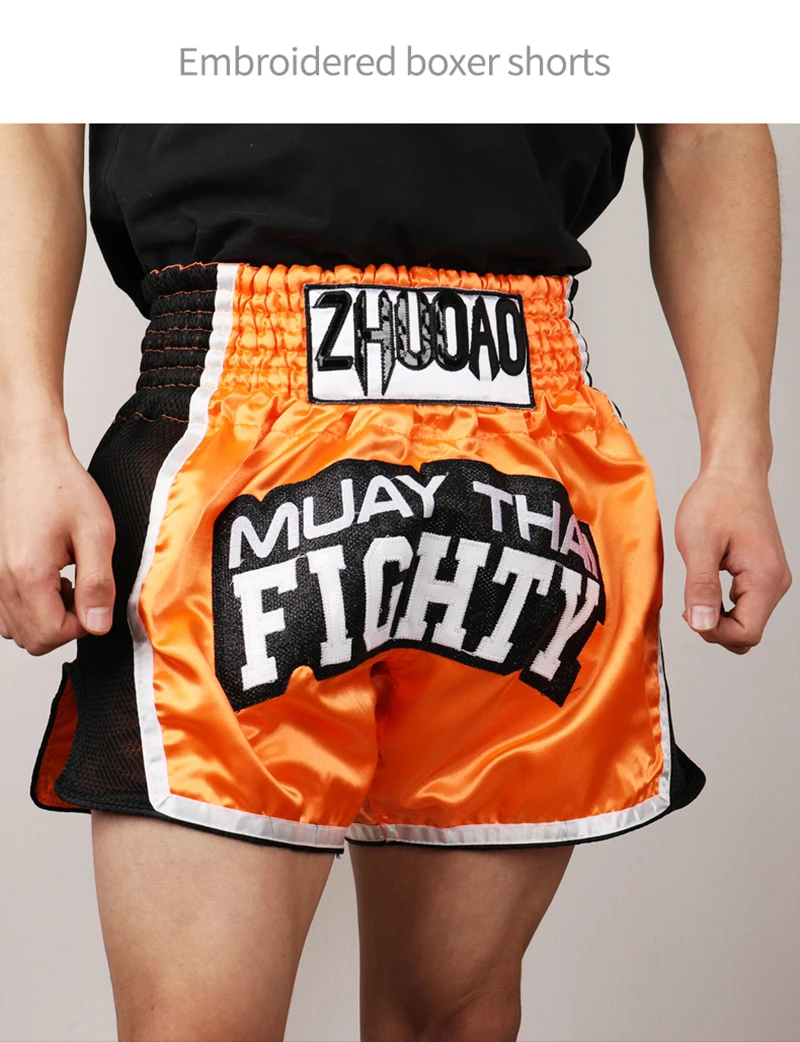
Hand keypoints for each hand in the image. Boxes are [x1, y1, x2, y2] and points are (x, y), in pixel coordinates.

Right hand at [0, 435, 115, 654]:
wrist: (30, 457)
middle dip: (65, 626)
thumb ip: (98, 583)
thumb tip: (98, 626)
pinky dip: (27, 608)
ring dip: (45, 618)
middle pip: (32, 640)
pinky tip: (45, 580)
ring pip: (15, 631)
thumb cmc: (62, 487)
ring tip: (64, 582)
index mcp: (28, 573)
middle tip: (81, 590)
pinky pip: (3, 613)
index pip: (52, 634)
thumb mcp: (96, 533)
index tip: (95, 597)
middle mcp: (0, 581)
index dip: (82, 625)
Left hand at [674, 467, 790, 653]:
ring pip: (746, 621)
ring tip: (697, 589)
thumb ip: (701, 588)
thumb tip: (702, 626)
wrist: (733, 473)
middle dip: (714, 627)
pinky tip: (705, 587)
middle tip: (690, 601)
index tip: (689, 610)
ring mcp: (772, 579)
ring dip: (718, 617)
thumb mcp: (698, 545)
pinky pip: (746, 606)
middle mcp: (776, 583)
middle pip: (747, 633)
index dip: (712, 632)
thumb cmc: (716, 501)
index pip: (745, 634)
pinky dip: (723, 606)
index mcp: (764, 579)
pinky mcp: (763, 574)